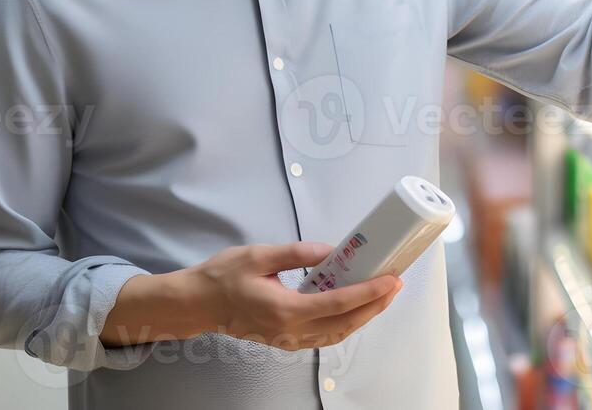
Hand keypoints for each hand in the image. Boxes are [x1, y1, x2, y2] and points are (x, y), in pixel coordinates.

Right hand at [193, 242, 401, 349]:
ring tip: (381, 295)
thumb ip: (297, 254)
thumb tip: (331, 251)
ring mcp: (288, 340)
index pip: (338, 303)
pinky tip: (354, 307)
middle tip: (394, 285)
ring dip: (363, 316)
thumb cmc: (223, 277)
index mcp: (285, 309)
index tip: (390, 280)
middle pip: (344, 324)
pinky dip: (345, 323)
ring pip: (337, 334)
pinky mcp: (286, 339)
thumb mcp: (258, 255)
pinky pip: (324, 336)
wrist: (197, 304)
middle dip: (374, 306)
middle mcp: (290, 331)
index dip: (368, 292)